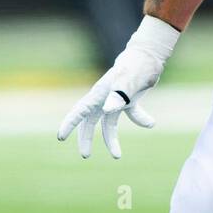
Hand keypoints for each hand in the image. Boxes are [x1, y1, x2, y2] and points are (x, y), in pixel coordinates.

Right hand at [57, 16, 179, 158]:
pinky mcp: (129, 99)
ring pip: (108, 124)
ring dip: (111, 139)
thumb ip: (117, 96)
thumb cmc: (134, 67)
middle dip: (86, 139)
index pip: (79, 112)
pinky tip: (151, 123)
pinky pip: (130, 114)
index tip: (60, 137)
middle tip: (85, 155)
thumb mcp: (126, 82)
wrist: (148, 56)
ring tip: (117, 156)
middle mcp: (104, 98)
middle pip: (90, 122)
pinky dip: (140, 120)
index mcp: (99, 94)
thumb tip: (108, 111)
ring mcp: (116, 99)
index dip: (69, 124)